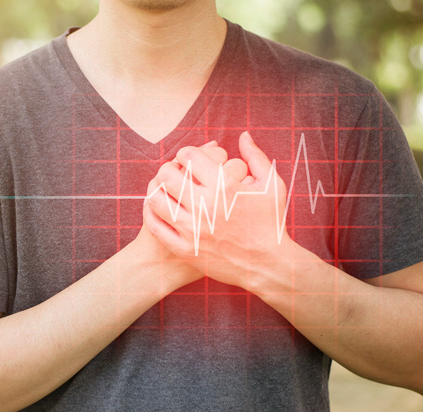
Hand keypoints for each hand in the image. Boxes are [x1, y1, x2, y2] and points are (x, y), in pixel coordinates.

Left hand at [143, 132, 292, 289]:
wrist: (268, 265)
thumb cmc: (271, 223)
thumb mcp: (271, 186)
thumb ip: (256, 157)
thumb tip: (243, 135)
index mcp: (224, 187)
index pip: (189, 156)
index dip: (185, 152)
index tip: (188, 158)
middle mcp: (205, 206)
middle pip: (167, 175)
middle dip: (167, 168)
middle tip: (172, 171)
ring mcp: (193, 229)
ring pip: (157, 199)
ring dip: (155, 189)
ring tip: (162, 188)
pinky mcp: (185, 249)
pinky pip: (156, 227)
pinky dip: (150, 214)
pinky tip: (156, 208)